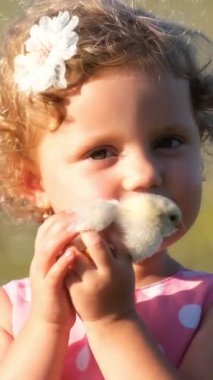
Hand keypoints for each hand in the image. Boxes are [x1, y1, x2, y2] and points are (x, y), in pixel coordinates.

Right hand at [30, 212, 78, 328]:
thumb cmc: (61, 291)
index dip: (61, 217)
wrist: (51, 321)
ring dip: (61, 237)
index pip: (47, 228)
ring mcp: (42, 274)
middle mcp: (39, 261)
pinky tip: (73, 253)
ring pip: (47, 250)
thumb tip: (82, 233)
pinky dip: (62, 261)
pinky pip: (53, 272)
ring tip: (76, 227)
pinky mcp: (47, 288)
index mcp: (43, 254)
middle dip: (63, 222)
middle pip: (46, 234)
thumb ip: (68, 250)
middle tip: (79, 213)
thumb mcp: (62, 267)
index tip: (77, 210)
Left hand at [65, 230, 134, 324]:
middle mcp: (96, 277)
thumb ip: (118, 245)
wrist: (111, 320)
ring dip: (67, 247)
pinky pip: (65, 269)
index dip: (88, 230)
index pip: (96, 243)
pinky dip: (64, 259)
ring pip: (68, 259)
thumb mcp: (126, 267)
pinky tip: (66, 254)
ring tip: (68, 239)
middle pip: (78, 250)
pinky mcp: (72, 291)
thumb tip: (106, 224)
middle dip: (73, 238)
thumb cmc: (121, 288)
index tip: (85, 222)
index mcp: (112, 268)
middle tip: (72, 227)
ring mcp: (82, 285)